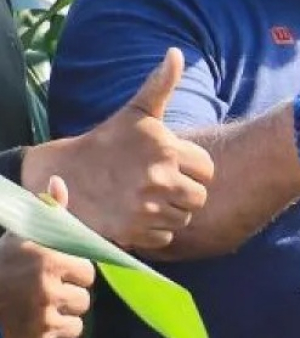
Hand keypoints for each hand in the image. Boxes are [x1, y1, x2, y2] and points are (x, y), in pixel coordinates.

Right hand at [0, 177, 95, 337]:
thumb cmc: (4, 262)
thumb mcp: (24, 234)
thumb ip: (49, 210)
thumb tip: (58, 179)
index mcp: (50, 259)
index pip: (88, 272)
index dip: (74, 273)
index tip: (56, 271)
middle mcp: (47, 288)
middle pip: (85, 298)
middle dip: (70, 295)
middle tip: (46, 290)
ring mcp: (40, 315)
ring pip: (78, 317)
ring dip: (65, 313)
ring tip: (43, 305)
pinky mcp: (36, 336)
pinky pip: (69, 333)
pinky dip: (58, 331)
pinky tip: (40, 320)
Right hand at [24, 48, 214, 249]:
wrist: (63, 173)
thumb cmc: (108, 140)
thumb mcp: (137, 111)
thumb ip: (162, 84)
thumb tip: (177, 53)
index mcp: (167, 150)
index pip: (207, 169)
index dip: (192, 169)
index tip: (172, 165)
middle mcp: (160, 179)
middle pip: (198, 197)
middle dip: (184, 192)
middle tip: (162, 185)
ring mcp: (145, 208)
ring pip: (182, 217)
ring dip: (170, 211)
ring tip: (149, 198)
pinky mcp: (131, 232)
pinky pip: (165, 236)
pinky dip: (156, 230)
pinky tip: (139, 215)